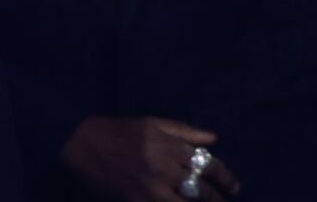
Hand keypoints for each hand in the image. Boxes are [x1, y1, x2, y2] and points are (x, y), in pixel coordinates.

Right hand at [61, 116, 240, 200]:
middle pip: (201, 188)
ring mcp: (151, 186)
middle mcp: (163, 166)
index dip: (225, 177)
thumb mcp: (151, 123)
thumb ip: (184, 131)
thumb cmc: (119, 130)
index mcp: (168, 144)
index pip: (207, 164)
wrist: (83, 142)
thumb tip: (214, 138)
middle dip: (218, 198)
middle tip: (225, 200)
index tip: (234, 186)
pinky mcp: (138, 199)